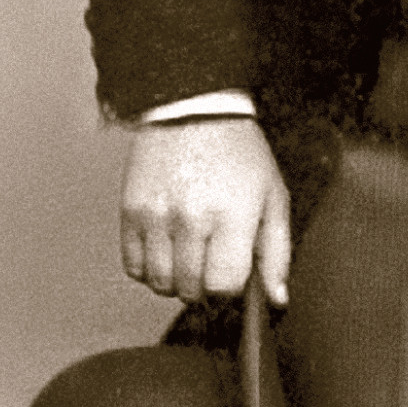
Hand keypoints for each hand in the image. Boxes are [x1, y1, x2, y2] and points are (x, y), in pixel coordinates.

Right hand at [120, 119, 290, 306]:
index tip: (232, 271)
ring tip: (189, 250)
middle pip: (191, 290)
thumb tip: (276, 299)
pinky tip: (166, 245)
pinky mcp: (130, 211)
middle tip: (211, 257)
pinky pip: (134, 268)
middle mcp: (192, 218)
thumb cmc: (239, 151)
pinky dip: (149, 267)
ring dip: (176, 278)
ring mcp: (157, 216)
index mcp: (233, 214)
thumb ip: (277, 251)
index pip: (224, 286)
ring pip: (160, 284)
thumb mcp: (272, 194)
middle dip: (205, 284)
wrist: (194, 107)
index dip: (230, 288)